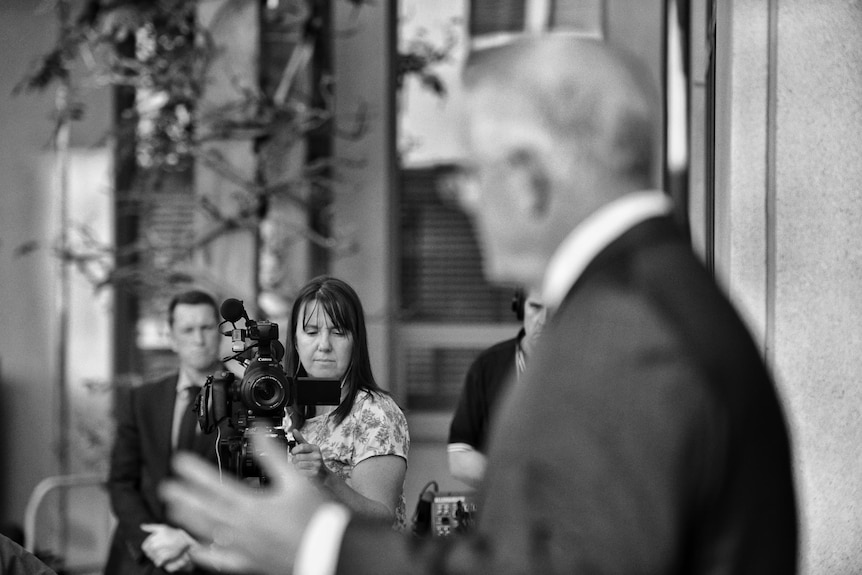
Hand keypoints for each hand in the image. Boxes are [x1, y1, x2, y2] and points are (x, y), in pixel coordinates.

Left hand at [140, 523, 193, 569]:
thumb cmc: (172, 533)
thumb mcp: (161, 527)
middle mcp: (156, 543)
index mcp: (154, 537)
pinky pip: (157, 563)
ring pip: (152, 558)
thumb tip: (141, 526)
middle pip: (148, 553)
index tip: (153, 547)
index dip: (147, 548)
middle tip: (158, 550)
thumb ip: (150, 527)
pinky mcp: (165, 557)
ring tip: (162, 553)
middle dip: (151, 553)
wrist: (183, 539)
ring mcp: (160, 550)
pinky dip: (159, 562)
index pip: (144, 547)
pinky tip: (163, 558)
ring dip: (155, 557)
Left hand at [160, 431, 328, 574]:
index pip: (216, 485)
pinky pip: (223, 560)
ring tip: (174, 510)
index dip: (195, 472)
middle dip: (185, 496)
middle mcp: (243, 528)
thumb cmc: (315, 517)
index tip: (180, 461)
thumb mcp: (297, 480)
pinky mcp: (251, 562)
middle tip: (167, 486)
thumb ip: (274, 456)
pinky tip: (196, 550)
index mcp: (253, 506)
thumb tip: (258, 432)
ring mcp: (245, 547)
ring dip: (190, 520)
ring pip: (209, 533)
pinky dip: (207, 555)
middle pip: (206, 510)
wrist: (328, 551)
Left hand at [290, 428, 327, 479]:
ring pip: (298, 465)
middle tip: (296, 461)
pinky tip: (303, 471)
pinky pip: (300, 472)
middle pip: (298, 457)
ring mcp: (317, 465)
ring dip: (296, 467)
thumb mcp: (308, 448)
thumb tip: (294, 430)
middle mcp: (317, 456)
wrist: (323, 474)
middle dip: (294, 460)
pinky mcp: (314, 473)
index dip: (294, 450)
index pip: (302, 446)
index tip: (293, 452)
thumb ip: (300, 439)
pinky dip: (299, 472)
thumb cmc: (313, 459)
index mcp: (315, 448)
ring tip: (299, 466)